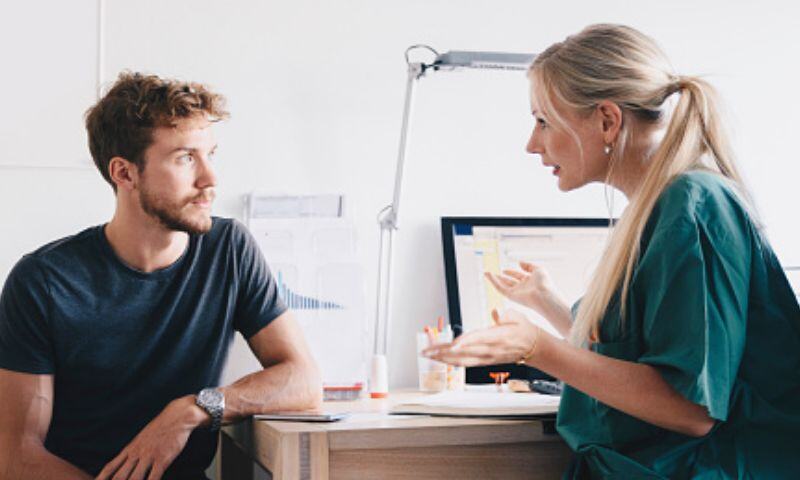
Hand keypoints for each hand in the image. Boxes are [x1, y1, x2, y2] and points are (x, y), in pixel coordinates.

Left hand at [96, 396, 206, 479]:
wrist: (177, 416)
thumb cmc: (162, 427)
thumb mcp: (143, 437)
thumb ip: (135, 449)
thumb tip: (128, 459)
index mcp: (131, 449)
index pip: (111, 467)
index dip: (101, 478)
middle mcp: (137, 454)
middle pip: (119, 476)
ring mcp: (149, 456)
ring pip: (134, 479)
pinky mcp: (162, 459)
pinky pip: (154, 477)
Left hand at [423, 309, 542, 366]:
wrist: (533, 346)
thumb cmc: (524, 329)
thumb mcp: (517, 316)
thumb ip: (504, 315)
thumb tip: (496, 311)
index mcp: (498, 336)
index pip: (479, 339)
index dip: (466, 342)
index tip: (454, 344)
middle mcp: (490, 349)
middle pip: (464, 351)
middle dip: (444, 351)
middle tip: (427, 350)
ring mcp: (487, 357)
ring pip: (462, 360)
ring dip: (443, 358)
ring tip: (428, 355)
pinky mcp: (485, 361)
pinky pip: (466, 363)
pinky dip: (451, 362)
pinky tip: (440, 360)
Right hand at [485, 261, 564, 315]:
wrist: (544, 295)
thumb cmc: (544, 283)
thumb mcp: (538, 269)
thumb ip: (528, 265)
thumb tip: (519, 262)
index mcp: (529, 281)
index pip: (518, 276)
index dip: (511, 272)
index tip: (504, 270)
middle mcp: (522, 287)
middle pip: (509, 282)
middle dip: (500, 277)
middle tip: (492, 273)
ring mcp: (516, 292)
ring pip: (502, 285)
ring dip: (494, 279)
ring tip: (486, 273)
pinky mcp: (511, 296)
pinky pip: (500, 288)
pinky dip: (493, 282)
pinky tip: (489, 275)